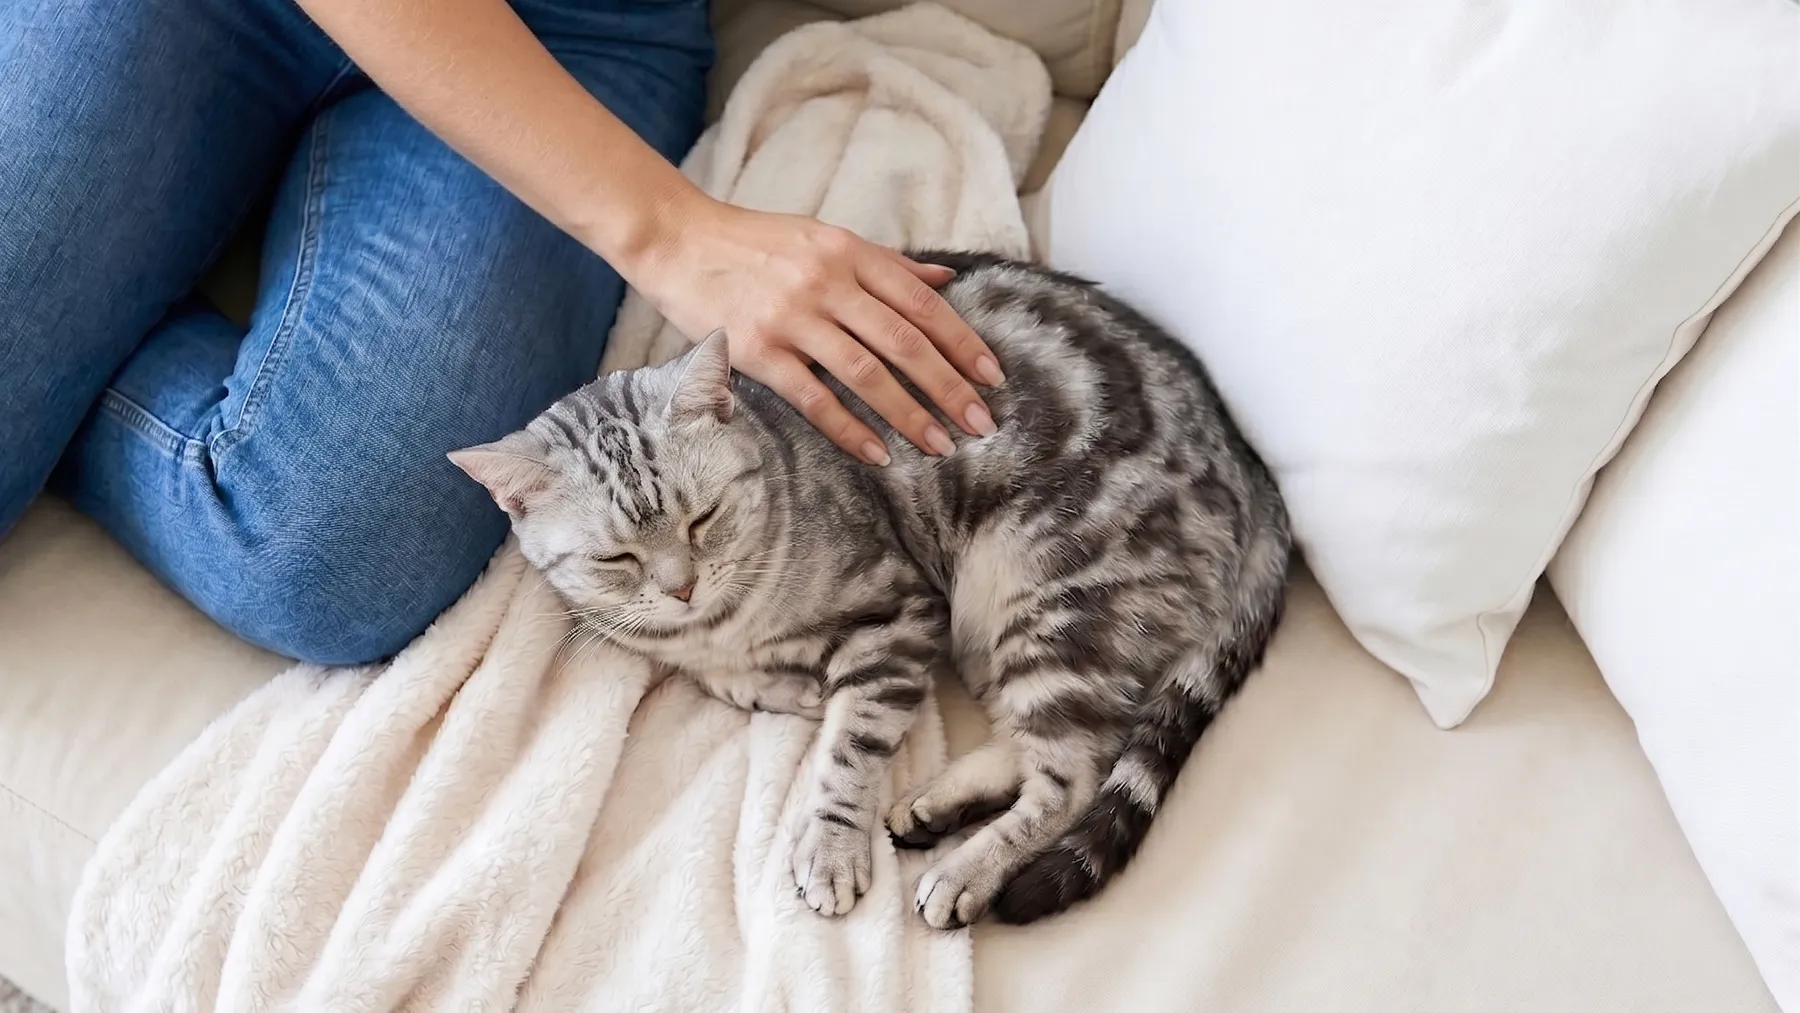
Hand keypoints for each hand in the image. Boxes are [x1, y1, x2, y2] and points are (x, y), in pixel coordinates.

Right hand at [629, 194, 1003, 464]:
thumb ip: (886, 263)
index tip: (991, 376)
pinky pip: (813, 398)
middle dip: (948, 386)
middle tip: (981, 423)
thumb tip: (947, 277)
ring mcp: (790, 317)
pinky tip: (878, 453)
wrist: (676, 240)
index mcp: (848, 252)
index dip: (961, 341)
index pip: (921, 302)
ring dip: (908, 414)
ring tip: (940, 445)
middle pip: (903, 340)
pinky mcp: (757, 350)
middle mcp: (825, 282)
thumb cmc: (754, 243)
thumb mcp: (824, 238)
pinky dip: (849, 428)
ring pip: (865, 373)